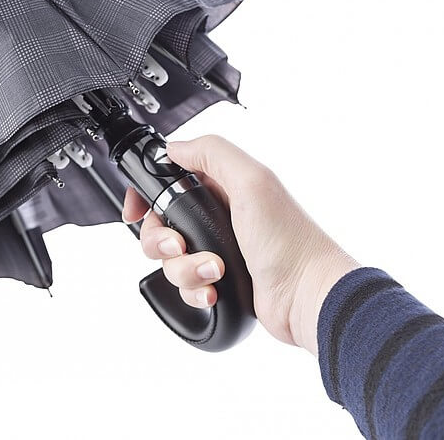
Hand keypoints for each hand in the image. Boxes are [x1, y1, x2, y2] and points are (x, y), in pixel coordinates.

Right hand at [122, 135, 359, 354]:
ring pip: (171, 260)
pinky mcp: (220, 281)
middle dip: (162, 240)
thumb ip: (211, 154)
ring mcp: (218, 250)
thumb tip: (174, 147)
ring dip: (185, 269)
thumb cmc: (289, 242)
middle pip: (161, 225)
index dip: (147, 194)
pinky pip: (186, 286)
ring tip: (213, 271)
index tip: (136, 209)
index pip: (171, 181)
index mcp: (225, 187)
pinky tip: (214, 290)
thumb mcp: (251, 181)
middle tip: (179, 246)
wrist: (307, 297)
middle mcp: (219, 216)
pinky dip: (196, 290)